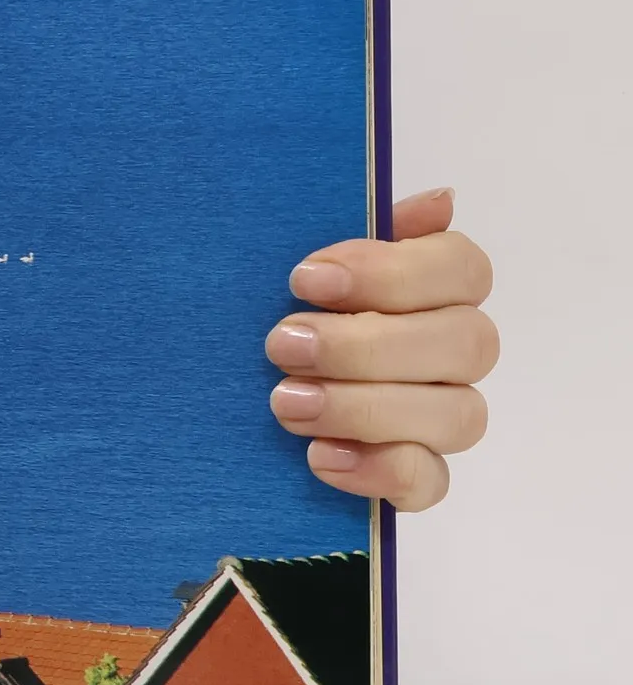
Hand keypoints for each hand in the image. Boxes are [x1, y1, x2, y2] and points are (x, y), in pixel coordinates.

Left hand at [265, 188, 496, 511]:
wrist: (219, 388)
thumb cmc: (278, 311)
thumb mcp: (302, 265)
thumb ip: (365, 230)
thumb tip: (438, 202)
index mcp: (438, 289)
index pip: (463, 270)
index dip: (392, 272)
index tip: (305, 278)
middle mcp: (455, 351)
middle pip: (465, 343)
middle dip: (365, 344)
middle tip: (281, 344)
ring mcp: (443, 416)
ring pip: (457, 415)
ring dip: (366, 407)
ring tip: (286, 402)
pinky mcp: (416, 475)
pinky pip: (429, 483)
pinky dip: (379, 471)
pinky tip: (321, 456)